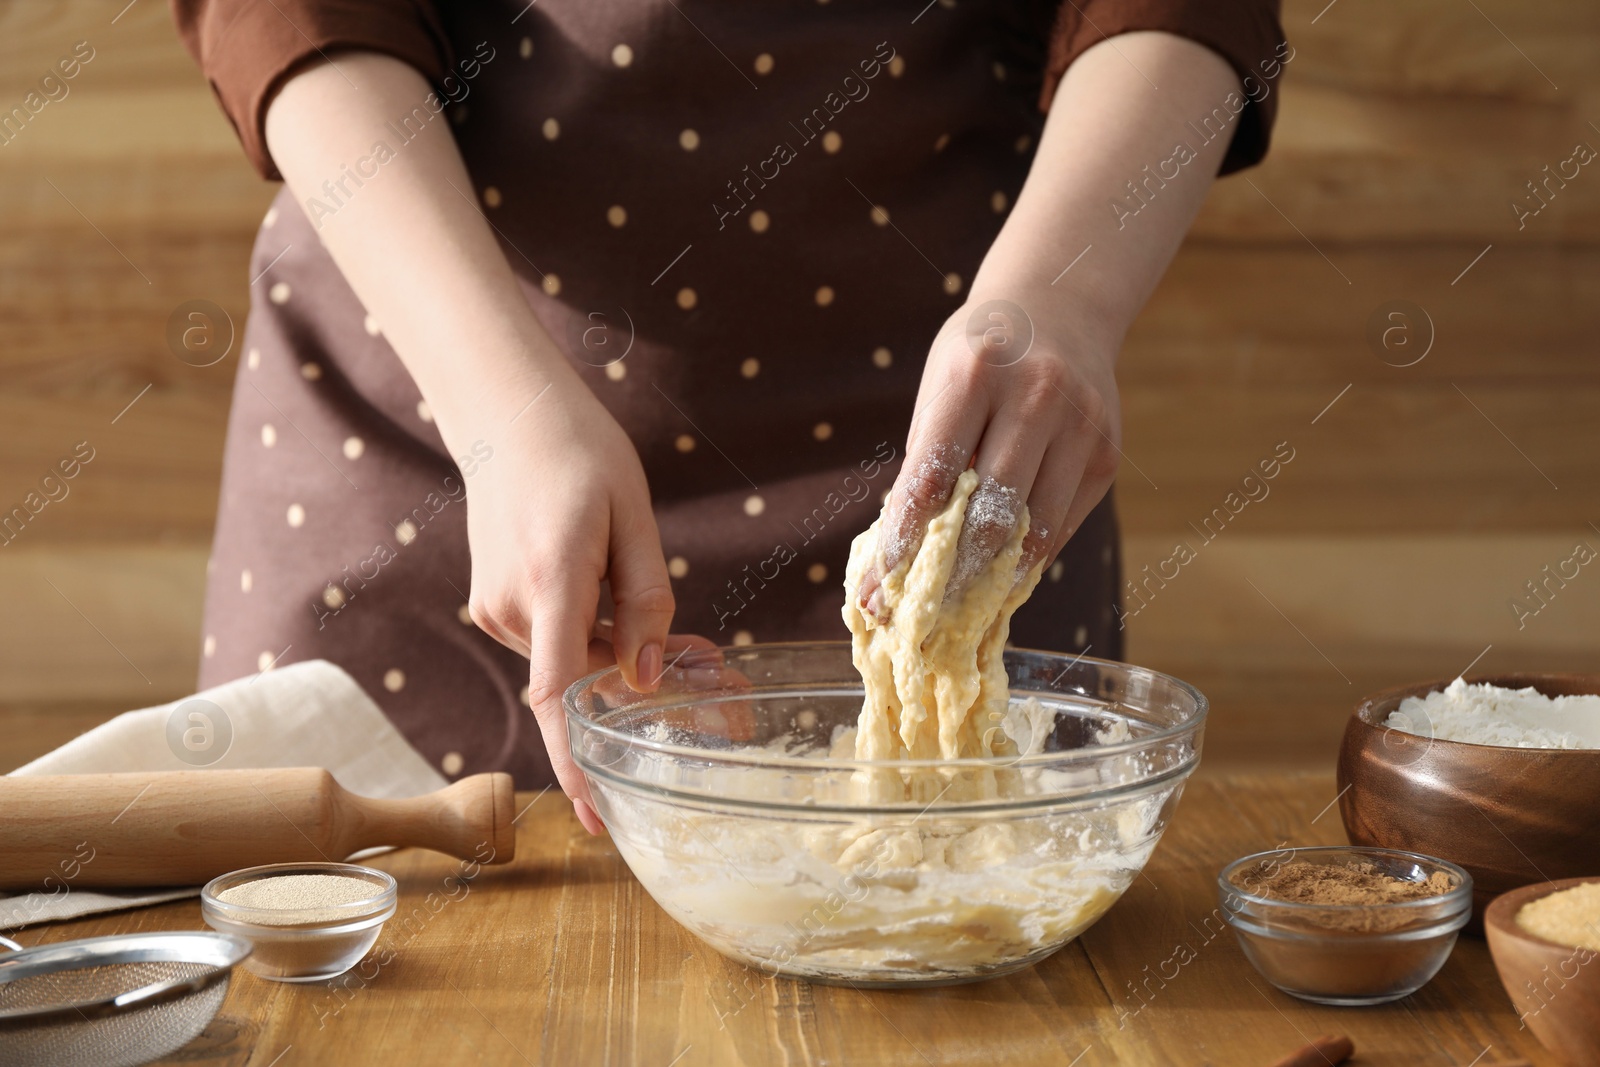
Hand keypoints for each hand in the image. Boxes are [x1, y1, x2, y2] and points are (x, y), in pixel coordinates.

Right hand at [458, 371, 677, 833]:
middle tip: (712, 674)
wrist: (508, 412)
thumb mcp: (634, 517)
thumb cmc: (581, 454)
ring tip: (684, 639)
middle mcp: (512, 606)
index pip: (558, 694)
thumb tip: (645, 680)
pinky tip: (629, 611)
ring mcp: (496, 608)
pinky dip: (596, 639)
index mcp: (551, 580)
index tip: (595, 816)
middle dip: (641, 693)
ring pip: (571, 661)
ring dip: (623, 660)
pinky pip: (555, 640)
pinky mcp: (496, 604)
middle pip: (582, 680)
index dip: (576, 762)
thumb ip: (646, 599)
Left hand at [857, 294, 1121, 613]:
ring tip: (956, 611)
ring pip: (1033, 528)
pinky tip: (1000, 579)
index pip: (933, 475)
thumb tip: (901, 555)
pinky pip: (1062, 524)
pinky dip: (1027, 557)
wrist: (1062, 306)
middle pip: (990, 511)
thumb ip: (927, 462)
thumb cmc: (979, 357)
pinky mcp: (1107, 454)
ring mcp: (1080, 426)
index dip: (905, 539)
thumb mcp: (941, 387)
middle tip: (918, 616)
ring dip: (992, 578)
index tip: (879, 587)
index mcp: (975, 375)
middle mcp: (1035, 397)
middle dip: (951, 572)